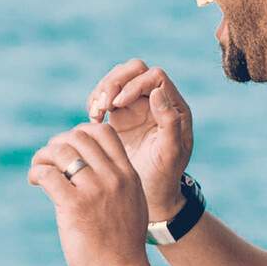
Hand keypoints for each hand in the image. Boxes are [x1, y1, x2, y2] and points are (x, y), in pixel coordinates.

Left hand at [28, 123, 151, 265]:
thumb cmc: (123, 245)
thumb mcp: (131, 204)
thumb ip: (116, 182)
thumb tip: (89, 166)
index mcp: (129, 175)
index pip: (104, 132)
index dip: (80, 133)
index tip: (68, 148)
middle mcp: (114, 178)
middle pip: (78, 137)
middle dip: (57, 143)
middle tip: (48, 159)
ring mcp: (95, 191)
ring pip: (61, 151)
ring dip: (43, 156)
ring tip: (38, 169)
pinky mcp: (75, 206)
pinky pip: (48, 174)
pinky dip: (36, 172)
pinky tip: (34, 181)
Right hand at [86, 61, 192, 217]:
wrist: (150, 195)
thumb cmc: (165, 177)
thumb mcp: (171, 154)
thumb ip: (169, 122)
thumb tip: (157, 92)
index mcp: (174, 107)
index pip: (154, 77)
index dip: (134, 84)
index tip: (119, 105)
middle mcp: (156, 102)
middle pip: (134, 70)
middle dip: (115, 82)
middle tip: (104, 104)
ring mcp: (137, 107)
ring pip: (117, 79)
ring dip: (102, 90)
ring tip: (95, 113)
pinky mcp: (120, 116)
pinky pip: (105, 96)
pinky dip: (96, 101)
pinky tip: (92, 118)